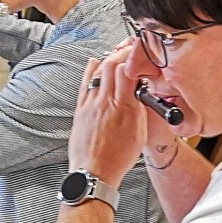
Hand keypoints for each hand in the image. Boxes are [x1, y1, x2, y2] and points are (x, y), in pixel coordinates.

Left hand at [68, 43, 150, 187]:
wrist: (93, 174)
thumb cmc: (117, 158)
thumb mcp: (139, 133)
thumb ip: (139, 108)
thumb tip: (139, 92)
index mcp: (124, 108)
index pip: (127, 71)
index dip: (134, 57)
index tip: (141, 54)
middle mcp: (105, 103)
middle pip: (111, 65)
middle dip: (121, 52)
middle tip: (129, 49)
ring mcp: (90, 105)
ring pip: (97, 71)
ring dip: (108, 59)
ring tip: (116, 55)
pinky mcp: (80, 109)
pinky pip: (85, 83)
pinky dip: (90, 70)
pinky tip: (94, 62)